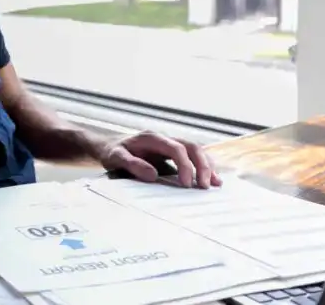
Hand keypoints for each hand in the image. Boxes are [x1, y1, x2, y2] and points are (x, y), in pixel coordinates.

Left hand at [99, 130, 221, 188]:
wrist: (108, 146)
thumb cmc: (112, 152)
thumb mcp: (115, 157)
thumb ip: (131, 164)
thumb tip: (153, 175)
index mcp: (152, 138)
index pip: (176, 148)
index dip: (185, 165)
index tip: (187, 184)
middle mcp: (164, 138)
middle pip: (191, 146)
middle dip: (202, 165)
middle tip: (205, 186)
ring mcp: (170, 144)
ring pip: (196, 150)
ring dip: (207, 166)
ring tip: (215, 185)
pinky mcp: (173, 153)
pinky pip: (193, 157)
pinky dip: (204, 167)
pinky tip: (212, 180)